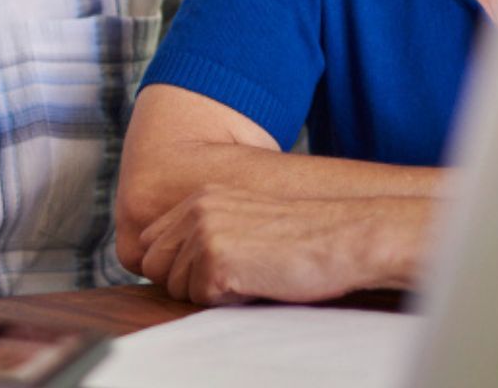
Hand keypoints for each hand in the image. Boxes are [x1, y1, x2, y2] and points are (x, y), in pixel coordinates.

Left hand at [133, 187, 427, 305]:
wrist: (346, 237)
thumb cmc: (304, 238)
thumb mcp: (244, 220)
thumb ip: (205, 232)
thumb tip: (167, 265)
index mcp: (200, 197)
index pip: (152, 243)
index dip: (175, 267)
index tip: (210, 272)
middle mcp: (196, 209)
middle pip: (154, 265)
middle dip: (186, 282)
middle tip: (233, 277)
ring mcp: (203, 232)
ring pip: (177, 286)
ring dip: (211, 292)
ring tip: (252, 275)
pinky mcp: (215, 258)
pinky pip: (201, 297)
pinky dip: (229, 299)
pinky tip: (259, 281)